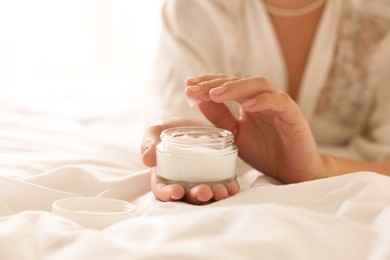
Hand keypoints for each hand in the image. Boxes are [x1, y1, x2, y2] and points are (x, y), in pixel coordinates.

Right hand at [141, 117, 239, 203]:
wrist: (189, 124)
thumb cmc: (167, 130)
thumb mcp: (155, 132)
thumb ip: (149, 142)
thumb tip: (147, 158)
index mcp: (164, 176)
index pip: (163, 191)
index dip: (168, 194)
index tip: (177, 192)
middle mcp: (183, 183)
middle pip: (187, 196)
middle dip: (196, 197)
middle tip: (204, 192)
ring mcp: (200, 181)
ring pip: (206, 194)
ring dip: (214, 195)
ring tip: (221, 191)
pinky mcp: (216, 175)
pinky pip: (223, 185)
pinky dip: (228, 188)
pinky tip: (233, 187)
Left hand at [185, 74, 325, 182]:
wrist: (293, 174)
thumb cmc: (266, 153)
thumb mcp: (236, 136)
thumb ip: (221, 118)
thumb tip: (199, 101)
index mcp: (249, 103)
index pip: (227, 85)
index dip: (208, 83)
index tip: (188, 85)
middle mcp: (263, 99)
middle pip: (239, 82)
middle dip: (215, 83)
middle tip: (195, 87)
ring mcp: (279, 104)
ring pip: (258, 85)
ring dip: (236, 88)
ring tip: (215, 94)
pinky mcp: (293, 115)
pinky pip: (279, 102)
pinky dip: (263, 101)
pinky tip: (247, 105)